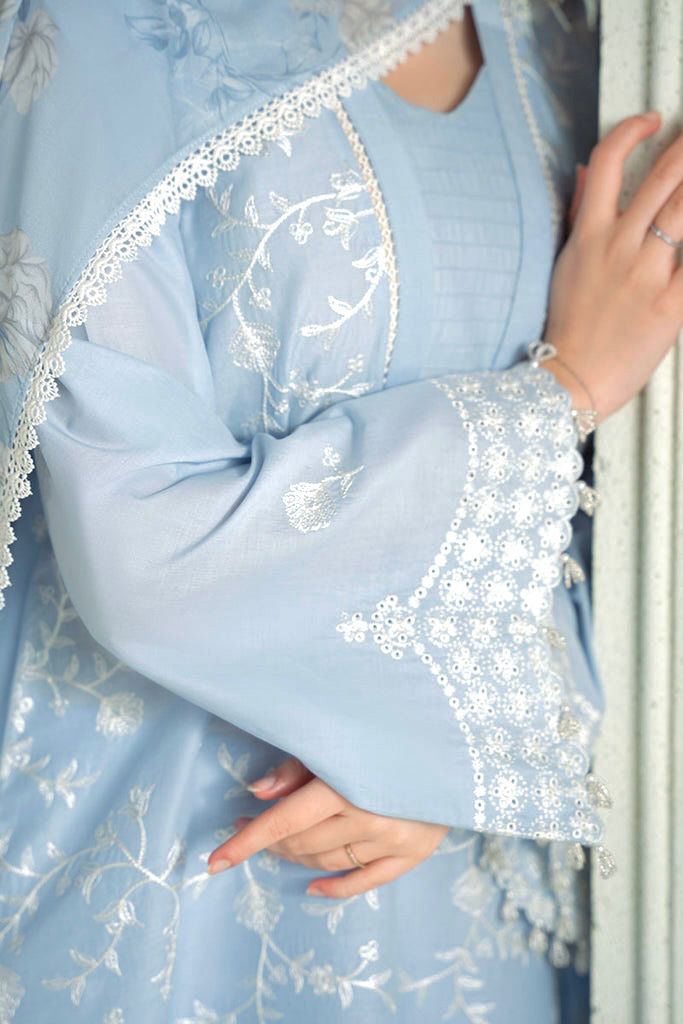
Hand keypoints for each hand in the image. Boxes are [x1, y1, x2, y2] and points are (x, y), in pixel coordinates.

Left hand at [207, 756, 449, 897]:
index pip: (284, 822)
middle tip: (245, 828)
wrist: (461, 738)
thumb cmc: (392, 726)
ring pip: (326, 863)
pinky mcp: (414, 854)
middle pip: (302, 844)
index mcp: (347, 785)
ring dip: (295, 857)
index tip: (214, 861)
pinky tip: (311, 888)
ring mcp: (394, 841)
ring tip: (276, 844)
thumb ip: (298, 766)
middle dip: (267, 841)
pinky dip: (334, 889)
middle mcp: (370, 819)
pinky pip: (366, 883)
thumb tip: (257, 794)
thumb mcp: (340, 734)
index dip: (246, 842)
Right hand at [543, 111, 682, 421]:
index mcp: (589, 236)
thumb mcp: (566, 265)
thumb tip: (585, 173)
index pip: (607, 163)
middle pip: (663, 178)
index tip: (652, 120)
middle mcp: (619, 246)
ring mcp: (647, 273)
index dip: (631, 131)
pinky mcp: (671, 304)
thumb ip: (578, 215)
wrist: (571, 380)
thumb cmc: (569, 327)